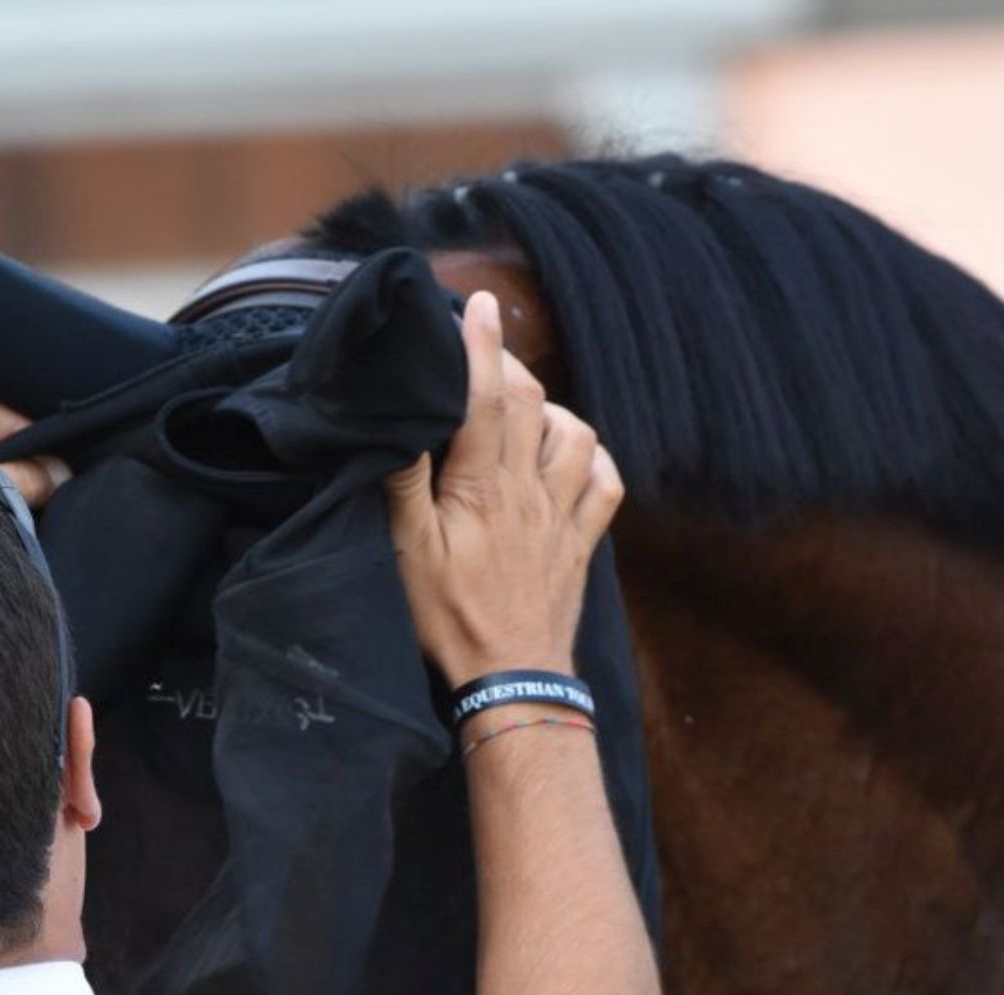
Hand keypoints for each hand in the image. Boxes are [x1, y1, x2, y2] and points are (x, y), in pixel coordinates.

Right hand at [384, 290, 622, 685]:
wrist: (513, 681)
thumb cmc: (449, 620)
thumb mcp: (408, 553)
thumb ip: (403, 485)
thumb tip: (398, 425)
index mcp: (482, 489)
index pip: (485, 399)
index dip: (481, 346)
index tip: (477, 305)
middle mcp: (529, 492)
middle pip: (529, 403)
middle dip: (508, 364)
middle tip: (484, 349)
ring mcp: (562, 516)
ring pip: (575, 435)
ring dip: (551, 411)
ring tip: (522, 411)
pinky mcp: (582, 543)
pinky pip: (605, 484)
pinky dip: (590, 460)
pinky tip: (567, 459)